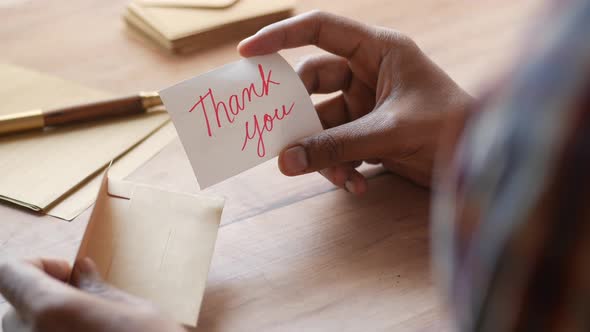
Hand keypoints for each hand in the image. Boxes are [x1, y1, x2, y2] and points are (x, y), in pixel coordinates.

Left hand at [0, 258, 182, 331]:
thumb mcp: (136, 312)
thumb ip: (98, 290)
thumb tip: (81, 271)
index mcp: (52, 312)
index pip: (11, 272)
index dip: (37, 266)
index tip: (70, 275)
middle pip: (17, 307)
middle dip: (48, 300)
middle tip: (89, 306)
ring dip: (50, 327)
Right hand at [238, 11, 471, 191]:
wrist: (482, 159)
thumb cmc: (451, 127)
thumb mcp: (390, 132)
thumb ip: (337, 145)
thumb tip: (285, 162)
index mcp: (378, 50)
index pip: (319, 29)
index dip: (280, 37)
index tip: (246, 55)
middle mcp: (368, 71)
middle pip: (312, 83)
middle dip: (299, 115)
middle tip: (279, 139)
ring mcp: (366, 103)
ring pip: (322, 121)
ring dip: (322, 151)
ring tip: (336, 177)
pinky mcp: (368, 131)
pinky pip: (337, 143)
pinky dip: (339, 164)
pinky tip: (353, 184)